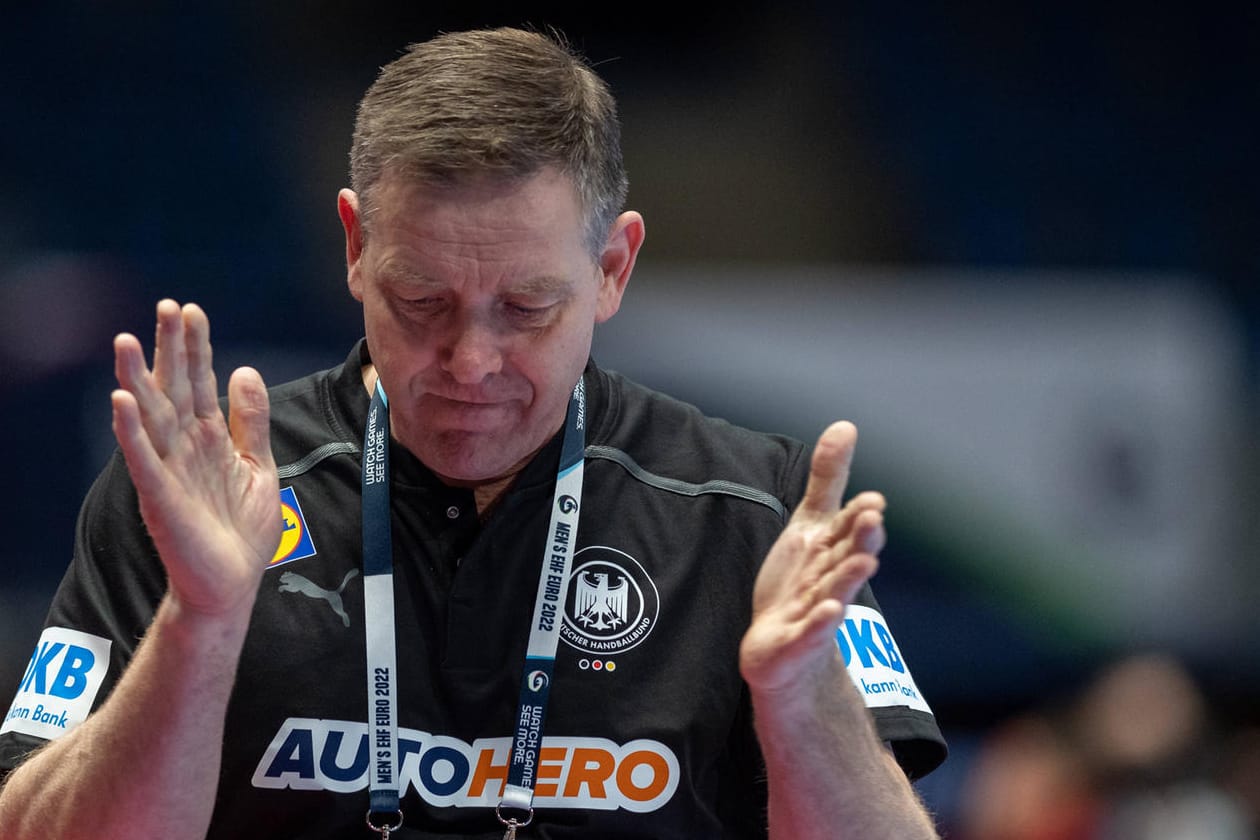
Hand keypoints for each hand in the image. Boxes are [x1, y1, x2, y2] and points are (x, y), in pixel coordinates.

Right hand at [111, 300, 279, 617]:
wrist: (232, 582)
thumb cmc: (240, 528)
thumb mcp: (258, 466)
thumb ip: (250, 422)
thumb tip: (244, 370)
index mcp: (208, 438)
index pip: (200, 382)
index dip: (196, 348)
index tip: (192, 310)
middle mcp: (184, 447)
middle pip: (173, 388)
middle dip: (169, 348)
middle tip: (165, 306)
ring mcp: (169, 470)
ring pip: (150, 416)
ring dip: (136, 379)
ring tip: (124, 340)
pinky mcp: (161, 497)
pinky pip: (144, 459)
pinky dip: (132, 431)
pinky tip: (122, 401)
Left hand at [739, 421, 884, 696]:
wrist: (784, 648)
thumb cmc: (801, 582)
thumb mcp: (811, 524)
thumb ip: (828, 480)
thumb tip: (845, 425)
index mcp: (834, 550)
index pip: (848, 529)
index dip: (859, 516)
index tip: (873, 500)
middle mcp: (831, 580)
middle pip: (848, 557)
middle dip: (862, 540)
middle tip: (874, 518)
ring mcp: (816, 613)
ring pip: (835, 592)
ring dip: (849, 578)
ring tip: (865, 564)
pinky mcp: (796, 642)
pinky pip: (809, 633)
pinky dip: (820, 624)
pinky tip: (830, 613)